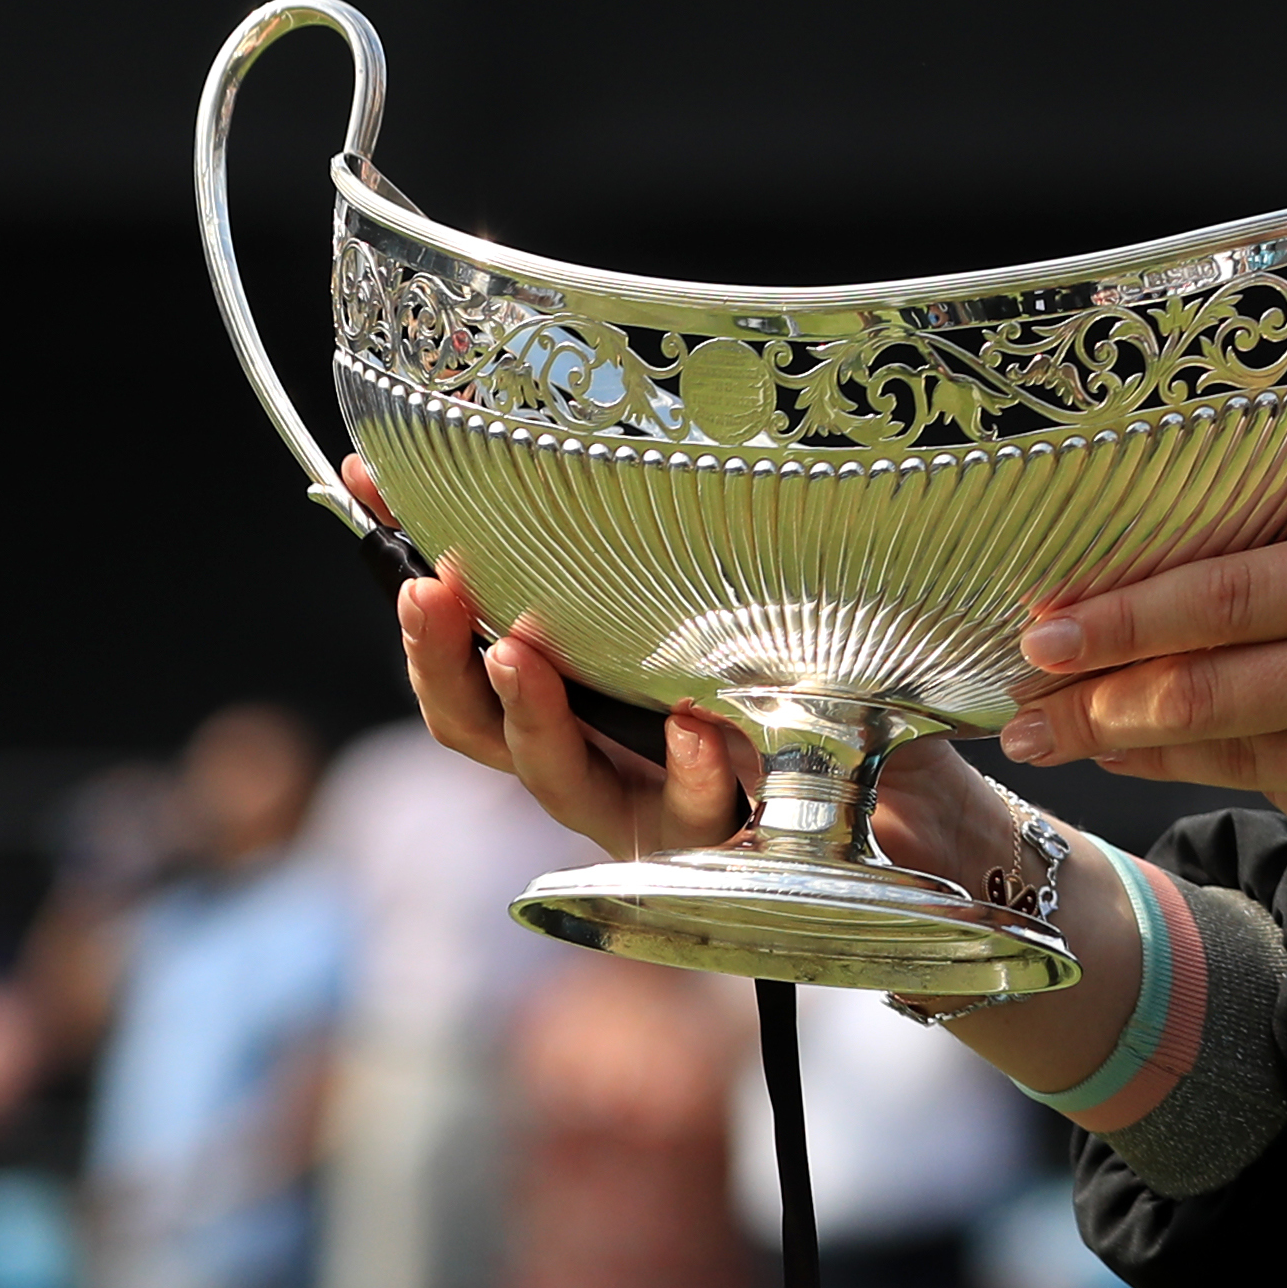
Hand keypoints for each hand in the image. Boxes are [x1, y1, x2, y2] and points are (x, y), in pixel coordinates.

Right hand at [361, 457, 1142, 1094]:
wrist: (917, 796)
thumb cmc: (817, 691)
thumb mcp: (739, 602)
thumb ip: (662, 549)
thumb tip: (600, 438)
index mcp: (576, 695)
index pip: (464, 639)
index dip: (410, 568)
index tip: (369, 487)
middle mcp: (591, 759)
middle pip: (471, 723)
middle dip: (439, 654)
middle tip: (430, 587)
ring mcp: (642, 813)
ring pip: (552, 773)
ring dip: (531, 711)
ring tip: (525, 649)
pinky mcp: (712, 850)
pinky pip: (688, 811)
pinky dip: (686, 765)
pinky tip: (695, 721)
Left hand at [1003, 514, 1286, 932]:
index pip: (1226, 592)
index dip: (1125, 615)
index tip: (1046, 626)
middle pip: (1210, 687)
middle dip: (1102, 702)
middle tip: (1026, 711)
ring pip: (1248, 756)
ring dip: (1158, 753)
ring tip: (1088, 746)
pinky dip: (1267, 787)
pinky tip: (1221, 775)